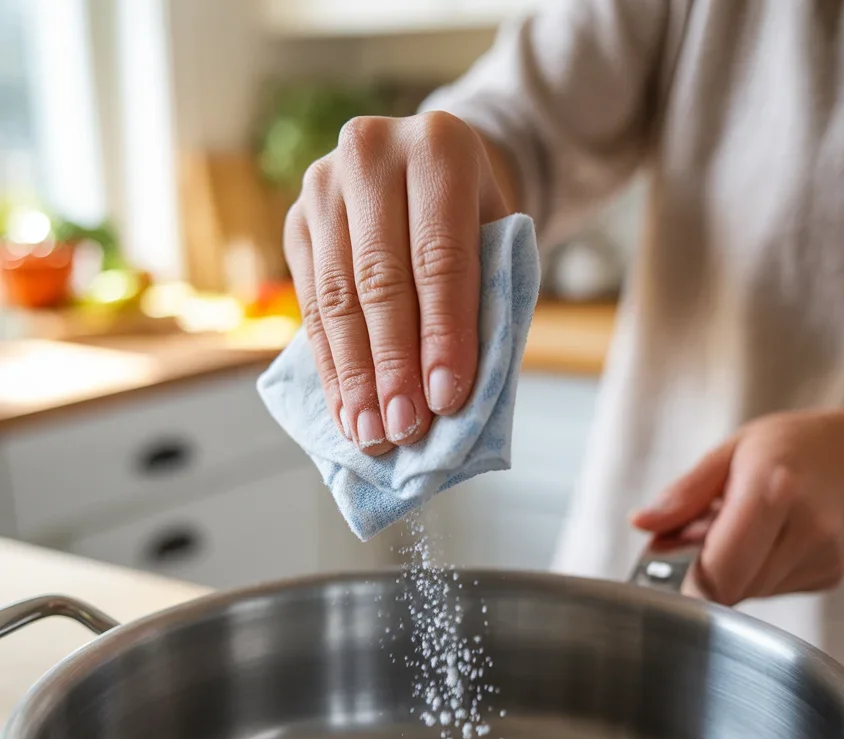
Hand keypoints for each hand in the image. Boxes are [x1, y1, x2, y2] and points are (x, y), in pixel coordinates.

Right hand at [284, 112, 511, 454]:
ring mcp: (323, 186)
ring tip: (374, 434)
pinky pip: (310, 308)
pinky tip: (347, 413)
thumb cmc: (474, 222)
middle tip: (406, 428)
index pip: (440, 256)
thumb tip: (451, 394)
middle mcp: (371, 153)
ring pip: (336, 299)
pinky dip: (331, 368)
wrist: (426, 170)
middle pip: (380, 280)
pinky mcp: (295, 222)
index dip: (443, 334)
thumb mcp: (498, 244)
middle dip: (393, 365)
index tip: (446, 400)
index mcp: (440, 147)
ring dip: (356, 377)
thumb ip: (485, 301)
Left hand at [632, 407, 843, 604]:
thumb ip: (683, 494)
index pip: (721, 568)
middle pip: (734, 587)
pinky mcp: (832, 574)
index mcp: (774, 489)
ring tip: (739, 531)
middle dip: (708, 571)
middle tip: (705, 536)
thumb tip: (641, 523)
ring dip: (732, 572)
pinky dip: (757, 573)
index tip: (672, 572)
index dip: (690, 580)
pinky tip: (766, 542)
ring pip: (752, 593)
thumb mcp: (726, 453)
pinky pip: (773, 591)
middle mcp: (808, 526)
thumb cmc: (783, 448)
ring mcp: (825, 555)